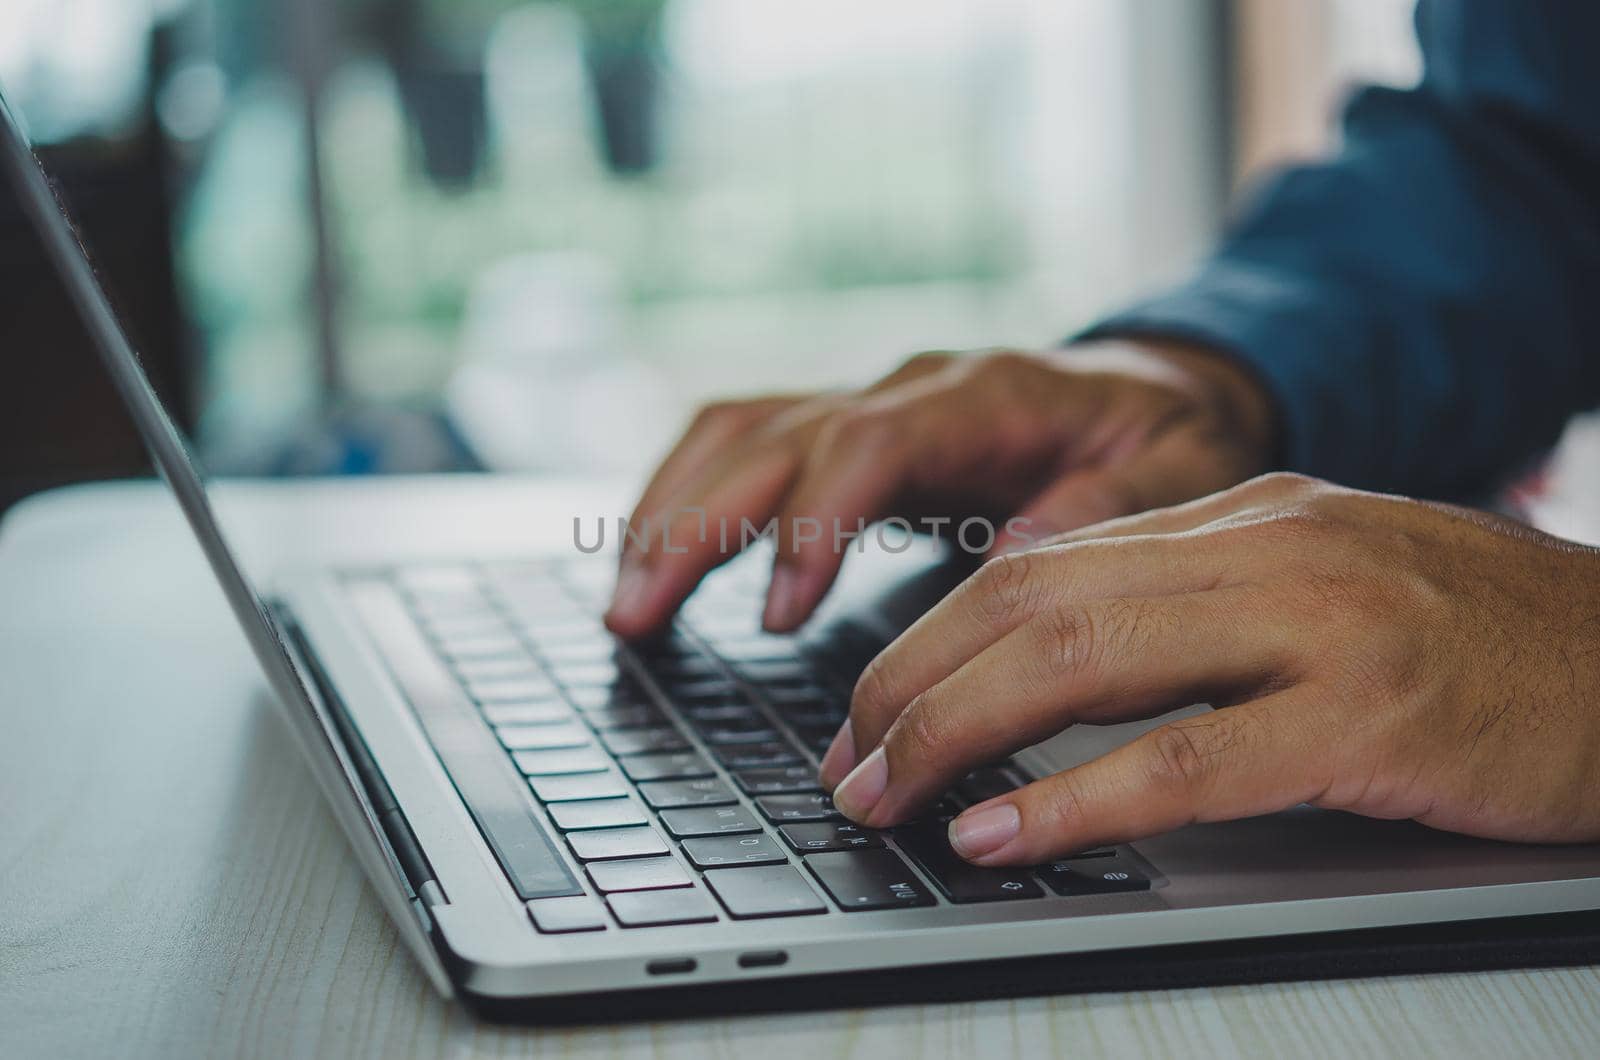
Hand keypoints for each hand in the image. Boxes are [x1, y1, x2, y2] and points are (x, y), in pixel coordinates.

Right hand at [604, 339, 1275, 637]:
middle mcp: (906, 389)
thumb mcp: (1169, 475)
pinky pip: (740, 443)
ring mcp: (866, 403)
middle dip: (695, 525)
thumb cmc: (1159, 439)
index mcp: (981, 396)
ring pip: (736, 433)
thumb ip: (1101, 510)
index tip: (775, 612)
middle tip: (637, 618)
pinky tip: (647, 554)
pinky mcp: (842, 432)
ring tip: (622, 603)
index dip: (810, 522)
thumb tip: (1020, 552)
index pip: (866, 443)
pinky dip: (683, 493)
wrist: (1148, 391)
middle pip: (773, 438)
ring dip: (668, 510)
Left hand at [820, 473, 1599, 862]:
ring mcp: (1318, 624)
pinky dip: (1076, 798)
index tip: (871, 707)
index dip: (929, 639)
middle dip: (910, 686)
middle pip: (1030, 603)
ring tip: (885, 795)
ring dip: (957, 734)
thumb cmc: (1478, 638)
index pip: (1036, 564)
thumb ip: (1195, 604)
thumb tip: (1052, 653)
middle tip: (846, 763)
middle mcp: (1263, 548)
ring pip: (1083, 661)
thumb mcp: (1320, 585)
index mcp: (1241, 516)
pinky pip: (1188, 759)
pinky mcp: (1370, 717)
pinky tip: (1003, 831)